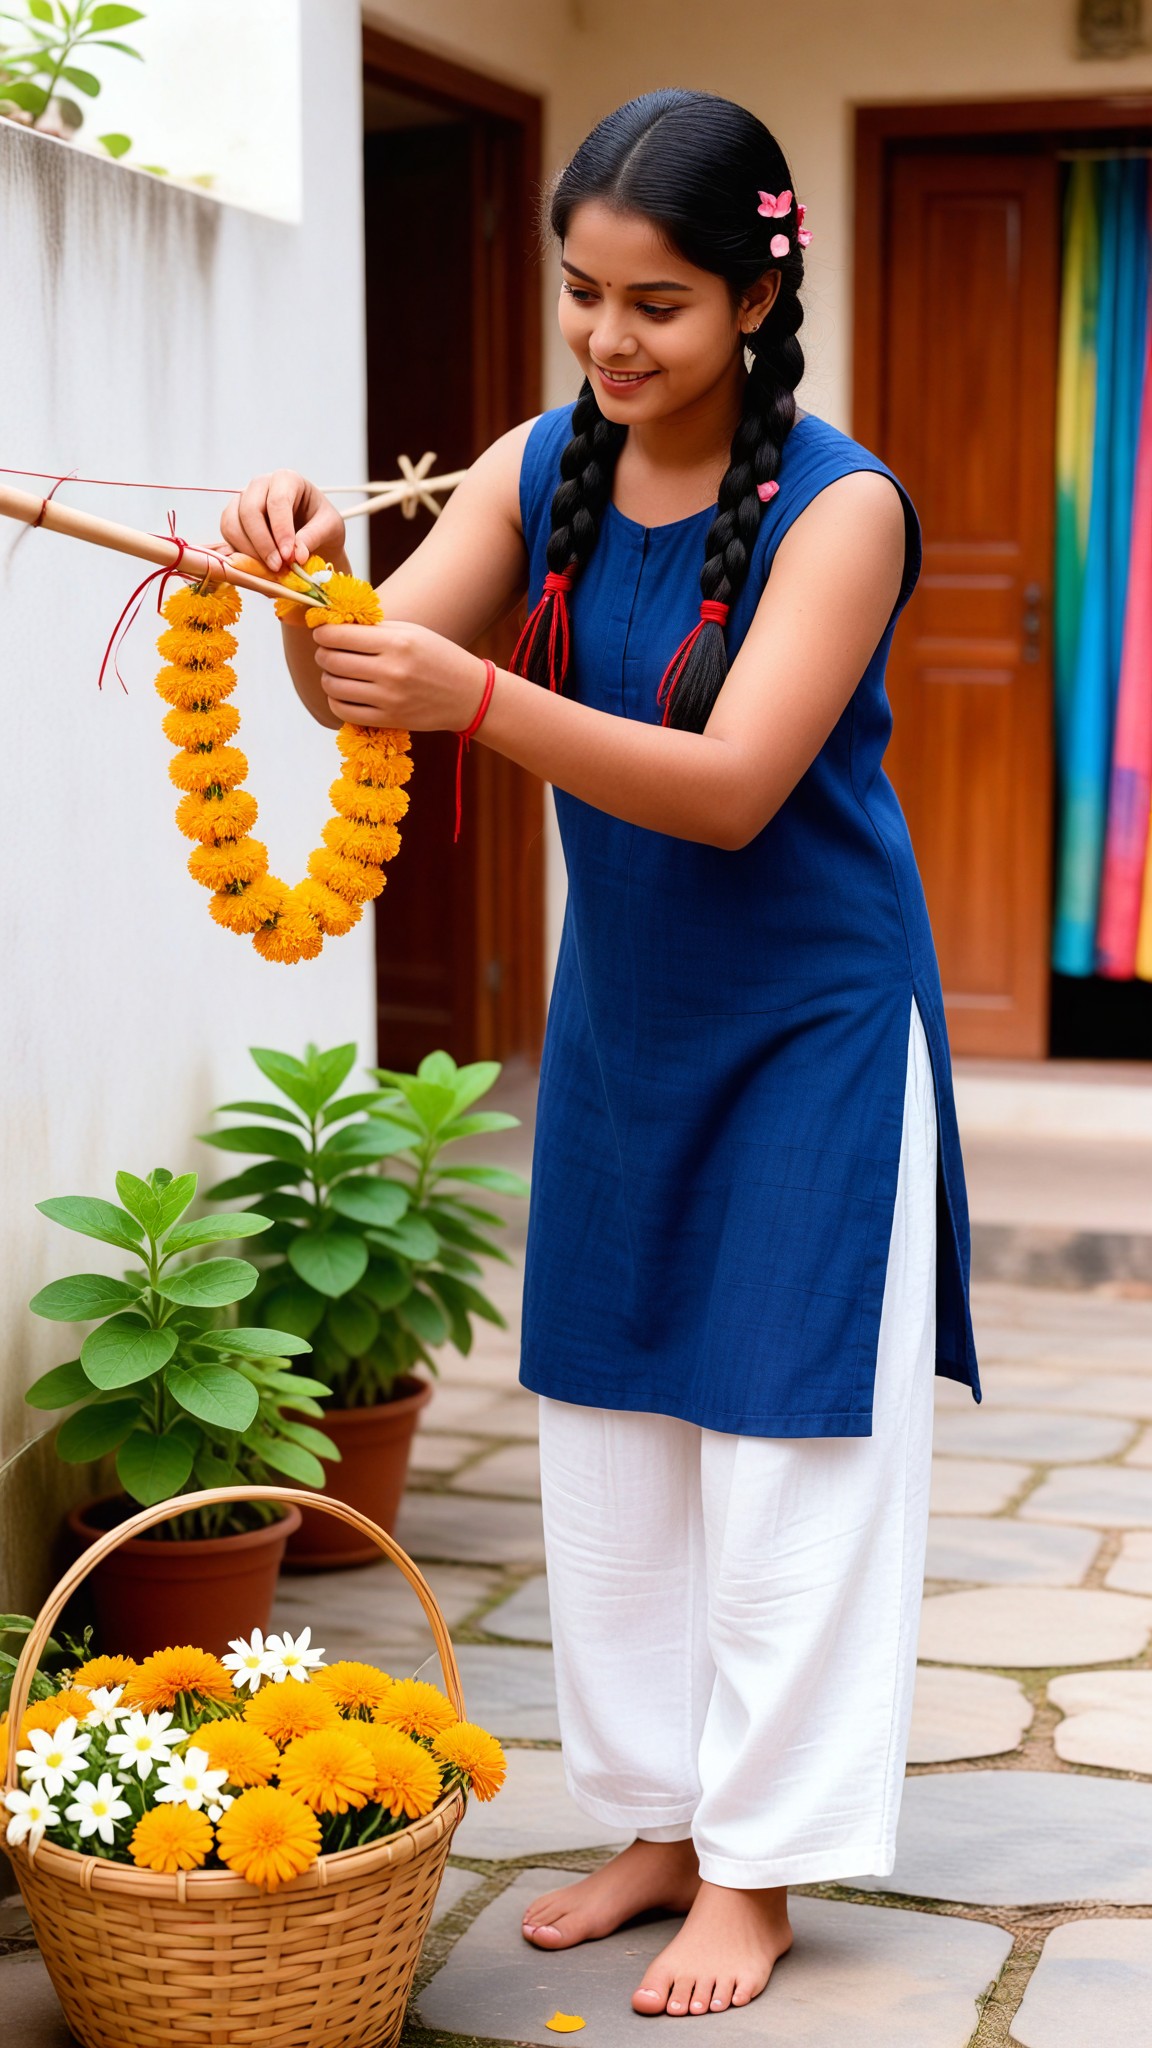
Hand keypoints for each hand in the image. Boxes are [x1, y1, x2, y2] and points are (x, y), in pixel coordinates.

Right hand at [220, 470, 345, 574]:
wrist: (312, 532)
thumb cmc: (322, 524)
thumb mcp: (330, 528)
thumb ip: (314, 537)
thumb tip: (296, 555)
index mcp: (286, 479)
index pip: (277, 501)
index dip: (281, 530)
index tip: (289, 556)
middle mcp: (260, 485)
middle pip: (249, 511)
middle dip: (262, 543)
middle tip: (278, 567)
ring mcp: (242, 501)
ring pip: (232, 524)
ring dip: (248, 551)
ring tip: (270, 570)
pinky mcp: (232, 520)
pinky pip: (227, 537)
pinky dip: (238, 554)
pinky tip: (257, 567)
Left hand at [310, 619, 491, 732]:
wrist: (468, 695)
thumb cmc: (438, 657)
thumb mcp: (412, 631)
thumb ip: (374, 628)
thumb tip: (333, 625)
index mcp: (397, 642)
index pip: (339, 635)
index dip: (322, 632)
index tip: (323, 632)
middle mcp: (391, 671)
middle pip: (332, 660)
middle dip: (322, 654)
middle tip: (326, 651)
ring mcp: (389, 699)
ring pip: (333, 686)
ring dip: (327, 677)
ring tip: (336, 672)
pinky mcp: (389, 720)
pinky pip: (344, 711)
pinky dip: (336, 700)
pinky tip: (344, 692)